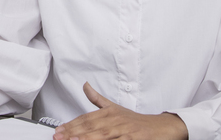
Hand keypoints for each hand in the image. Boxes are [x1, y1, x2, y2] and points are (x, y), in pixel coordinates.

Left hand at [53, 82, 187, 139]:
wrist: (162, 127)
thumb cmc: (137, 121)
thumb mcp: (115, 107)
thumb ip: (98, 99)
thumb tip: (85, 86)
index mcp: (108, 113)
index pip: (85, 119)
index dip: (70, 125)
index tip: (58, 130)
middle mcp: (114, 121)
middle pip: (90, 127)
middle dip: (73, 133)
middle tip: (59, 137)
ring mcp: (124, 131)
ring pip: (102, 135)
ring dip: (87, 138)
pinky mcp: (134, 139)